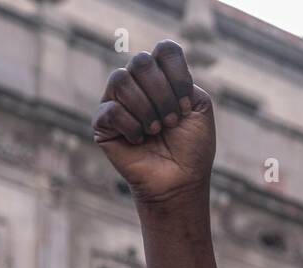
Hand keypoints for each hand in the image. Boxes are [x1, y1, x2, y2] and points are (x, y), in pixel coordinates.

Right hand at [93, 40, 215, 206]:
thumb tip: (154, 70)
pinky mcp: (102, 122)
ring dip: (146, 109)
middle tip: (171, 121)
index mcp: (163, 78)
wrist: (181, 181)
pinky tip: (139, 141)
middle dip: (162, 94)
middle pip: (141, 61)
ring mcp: (117, 101)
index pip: (165, 50)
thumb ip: (184, 80)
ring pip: (121, 79)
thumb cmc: (192, 148)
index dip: (178, 75)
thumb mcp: (200, 108)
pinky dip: (131, 126)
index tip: (186, 105)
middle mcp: (138, 84)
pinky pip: (111, 109)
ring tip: (156, 131)